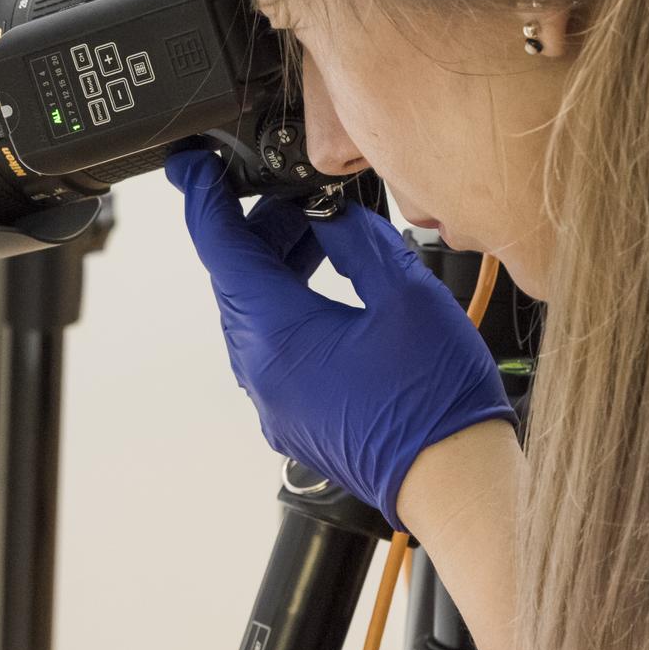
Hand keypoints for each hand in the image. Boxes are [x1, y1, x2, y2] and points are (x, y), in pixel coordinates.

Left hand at [168, 150, 515, 520]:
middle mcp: (261, 373)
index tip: (193, 166)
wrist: (455, 484)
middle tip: (300, 198)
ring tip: (323, 240)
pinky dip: (288, 310)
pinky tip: (329, 293)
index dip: (204, 199)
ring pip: (253, 316)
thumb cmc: (436, 399)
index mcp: (277, 335)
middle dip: (260, 231)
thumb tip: (327, 214)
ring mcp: (273, 402)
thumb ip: (358, 241)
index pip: (219, 250)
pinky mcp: (292, 418)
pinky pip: (271, 350)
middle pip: (236, 282)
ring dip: (278, 270)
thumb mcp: (408, 292)